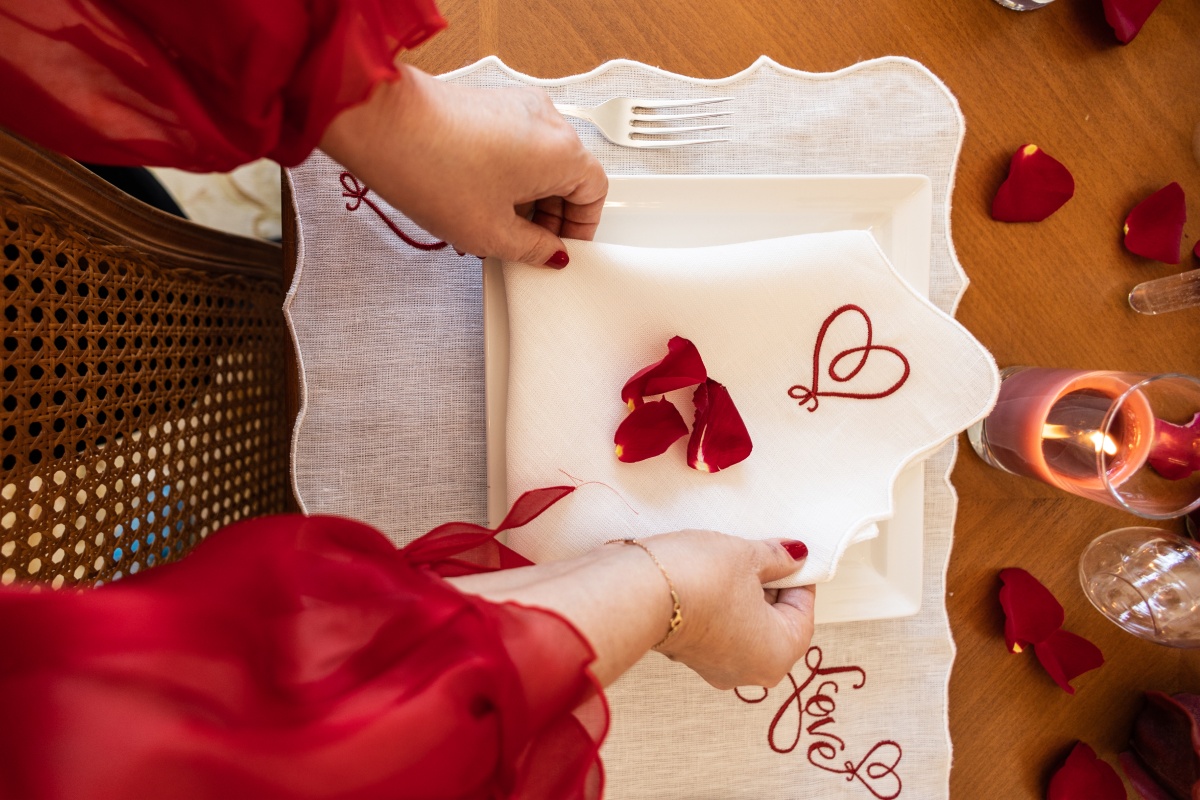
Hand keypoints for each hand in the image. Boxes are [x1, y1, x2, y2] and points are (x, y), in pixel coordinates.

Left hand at [320, 65, 606, 265]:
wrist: (381, 127)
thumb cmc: (433, 168)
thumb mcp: (492, 233)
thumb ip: (534, 249)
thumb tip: (549, 253)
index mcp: (563, 151)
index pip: (596, 192)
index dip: (581, 228)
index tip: (563, 247)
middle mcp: (547, 120)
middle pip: (569, 175)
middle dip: (551, 215)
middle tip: (528, 245)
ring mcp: (517, 106)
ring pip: (539, 161)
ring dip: (526, 198)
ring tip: (495, 227)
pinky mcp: (489, 104)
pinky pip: (515, 146)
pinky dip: (507, 176)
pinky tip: (478, 202)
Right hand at [639, 531, 815, 689]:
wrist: (633, 591)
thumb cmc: (697, 579)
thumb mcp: (746, 557)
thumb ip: (776, 558)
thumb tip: (794, 557)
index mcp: (777, 655)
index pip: (803, 612)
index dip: (798, 576)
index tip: (790, 553)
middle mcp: (749, 671)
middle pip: (775, 622)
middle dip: (770, 586)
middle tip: (762, 552)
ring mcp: (715, 666)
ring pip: (744, 624)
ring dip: (743, 594)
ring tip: (732, 560)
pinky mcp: (687, 653)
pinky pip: (717, 627)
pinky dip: (718, 603)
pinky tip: (708, 575)